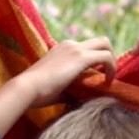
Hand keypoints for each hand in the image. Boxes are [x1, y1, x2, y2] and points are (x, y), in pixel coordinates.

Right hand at [0, 34, 116, 138]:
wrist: (27, 88)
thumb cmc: (37, 92)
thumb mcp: (57, 88)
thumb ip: (71, 88)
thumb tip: (83, 97)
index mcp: (62, 49)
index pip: (86, 47)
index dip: (97, 60)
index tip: (99, 75)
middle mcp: (70, 44)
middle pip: (100, 40)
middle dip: (108, 55)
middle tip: (108, 74)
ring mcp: (75, 49)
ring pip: (105, 44)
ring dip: (111, 60)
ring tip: (109, 78)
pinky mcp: (81, 57)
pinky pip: (105, 57)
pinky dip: (111, 67)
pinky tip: (108, 81)